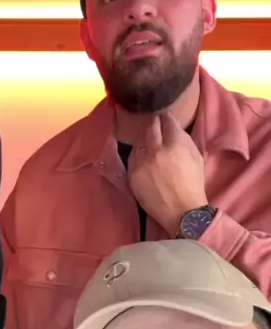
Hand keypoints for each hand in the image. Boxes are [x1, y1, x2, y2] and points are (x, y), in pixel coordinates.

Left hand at [128, 112, 207, 235]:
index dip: (166, 117)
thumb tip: (174, 128)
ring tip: (148, 137)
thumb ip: (185, 140)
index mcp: (176, 145)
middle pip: (150, 128)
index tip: (165, 116)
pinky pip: (132, 156)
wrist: (181, 212)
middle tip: (155, 122)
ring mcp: (142, 163)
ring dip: (144, 137)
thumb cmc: (193, 185)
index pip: (167, 122)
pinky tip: (142, 153)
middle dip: (154, 123)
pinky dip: (137, 152)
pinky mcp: (132, 174)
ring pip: (138, 141)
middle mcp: (156, 151)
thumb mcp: (197, 158)